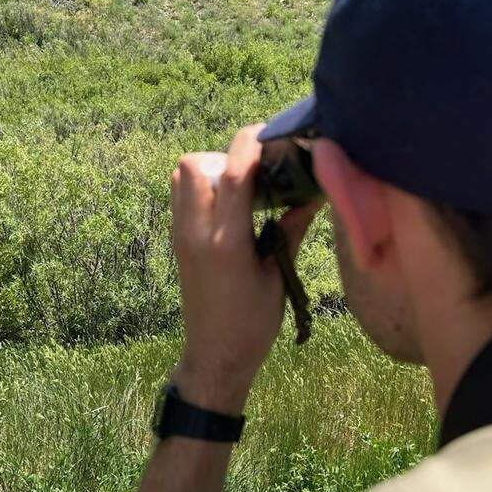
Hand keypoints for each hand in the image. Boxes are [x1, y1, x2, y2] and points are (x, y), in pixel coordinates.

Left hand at [170, 124, 322, 414]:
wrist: (215, 356)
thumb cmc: (253, 324)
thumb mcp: (278, 277)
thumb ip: (291, 231)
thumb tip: (313, 194)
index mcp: (227, 242)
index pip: (233, 173)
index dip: (252, 144)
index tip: (272, 135)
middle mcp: (196, 232)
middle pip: (194, 163)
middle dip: (225, 156)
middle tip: (256, 174)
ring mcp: (181, 235)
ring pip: (181, 175)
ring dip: (211, 169)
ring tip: (243, 189)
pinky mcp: (177, 241)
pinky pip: (181, 195)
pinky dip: (202, 186)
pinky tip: (230, 206)